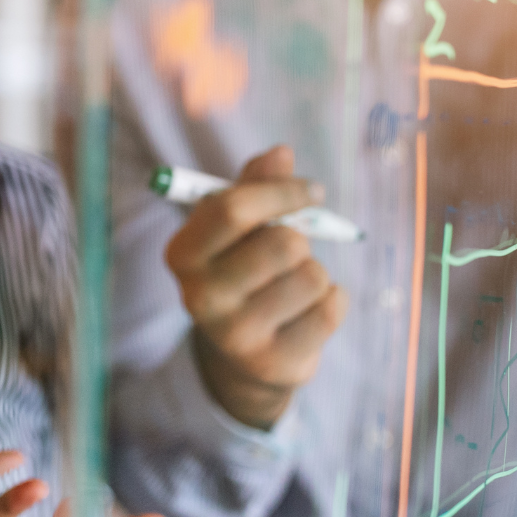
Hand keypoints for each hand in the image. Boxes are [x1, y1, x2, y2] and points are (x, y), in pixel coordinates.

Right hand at [163, 145, 346, 427]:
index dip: (282, 191)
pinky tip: (310, 309)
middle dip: (300, 239)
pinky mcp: (272, 363)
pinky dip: (333, 299)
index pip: (232, 208)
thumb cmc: (242, 270)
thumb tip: (280, 153)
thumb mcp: (238, 227)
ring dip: (315, 271)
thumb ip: (255, 185)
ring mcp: (234, 335)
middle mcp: (199, 297)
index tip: (314, 191)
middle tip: (292, 250)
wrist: (241, 356)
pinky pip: (330, 309)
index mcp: (183, 254)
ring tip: (293, 284)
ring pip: (312, 276)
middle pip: (283, 243)